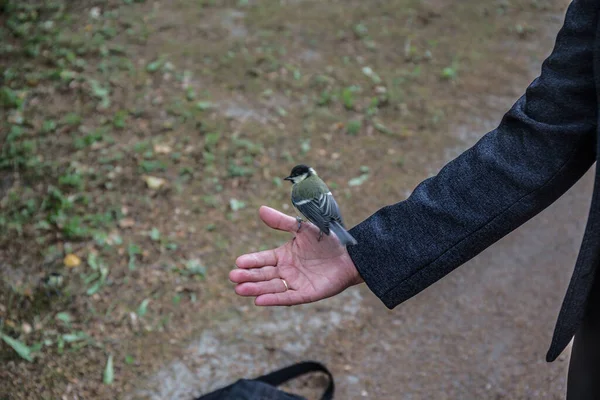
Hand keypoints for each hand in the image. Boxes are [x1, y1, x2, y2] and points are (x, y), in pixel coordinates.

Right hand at [230, 206, 363, 305]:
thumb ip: (282, 222)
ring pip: (271, 287)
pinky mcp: (306, 294)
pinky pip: (287, 298)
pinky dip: (273, 299)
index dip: (251, 261)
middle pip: (263, 275)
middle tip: (233, 277)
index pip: (263, 259)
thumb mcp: (303, 228)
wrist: (350, 256)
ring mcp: (295, 283)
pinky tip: (259, 300)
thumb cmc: (327, 240)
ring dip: (256, 289)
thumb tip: (261, 209)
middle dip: (248, 276)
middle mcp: (287, 270)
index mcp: (284, 255)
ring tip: (239, 289)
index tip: (238, 262)